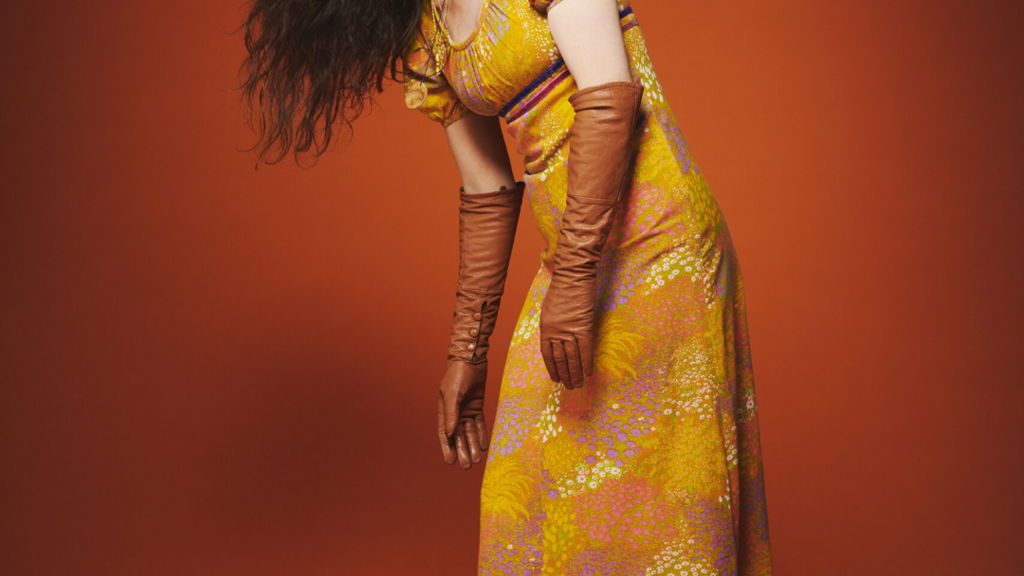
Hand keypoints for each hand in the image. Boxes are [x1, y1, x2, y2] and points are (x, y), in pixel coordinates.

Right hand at [436, 358, 489, 467]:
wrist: (471, 358)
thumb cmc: (458, 375)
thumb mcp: (453, 394)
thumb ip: (451, 414)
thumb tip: (449, 434)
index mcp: (444, 410)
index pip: (445, 434)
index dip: (447, 448)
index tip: (450, 462)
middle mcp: (454, 412)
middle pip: (458, 435)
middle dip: (462, 450)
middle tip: (467, 466)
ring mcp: (466, 409)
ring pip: (469, 431)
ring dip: (472, 445)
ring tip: (477, 460)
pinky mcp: (477, 405)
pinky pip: (479, 423)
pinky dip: (481, 434)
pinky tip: (483, 446)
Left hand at [538, 270, 595, 389]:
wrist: (573, 276)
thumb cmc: (561, 290)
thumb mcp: (549, 309)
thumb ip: (552, 326)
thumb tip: (556, 339)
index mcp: (546, 328)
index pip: (547, 354)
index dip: (552, 368)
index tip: (556, 379)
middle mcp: (556, 332)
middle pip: (560, 359)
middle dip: (564, 374)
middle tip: (569, 387)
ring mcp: (570, 330)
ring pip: (572, 358)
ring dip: (575, 373)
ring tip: (578, 385)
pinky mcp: (584, 327)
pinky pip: (586, 349)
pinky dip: (586, 363)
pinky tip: (588, 373)